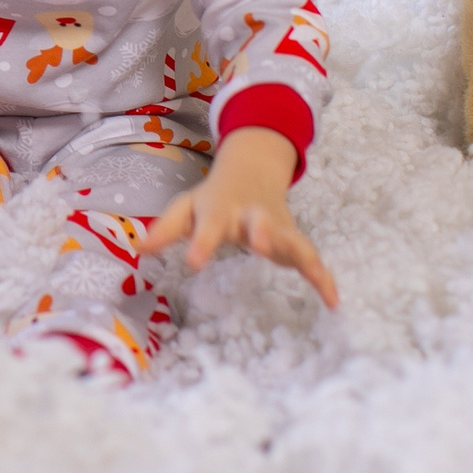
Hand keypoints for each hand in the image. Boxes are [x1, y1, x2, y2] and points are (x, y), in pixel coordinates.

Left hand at [137, 126, 338, 307]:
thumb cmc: (214, 199)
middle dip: (261, 232)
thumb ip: (167, 228)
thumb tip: (138, 248)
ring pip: (290, 238)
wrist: (252, 171)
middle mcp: (251, 216)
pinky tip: (333, 301)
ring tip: (312, 272)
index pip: (208, 225)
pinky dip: (324, 278)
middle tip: (259, 243)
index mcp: (220, 209)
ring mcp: (277, 227)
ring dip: (298, 251)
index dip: (202, 243)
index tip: (193, 262)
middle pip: (258, 222)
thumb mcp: (187, 207)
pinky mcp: (293, 240)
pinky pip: (311, 258)